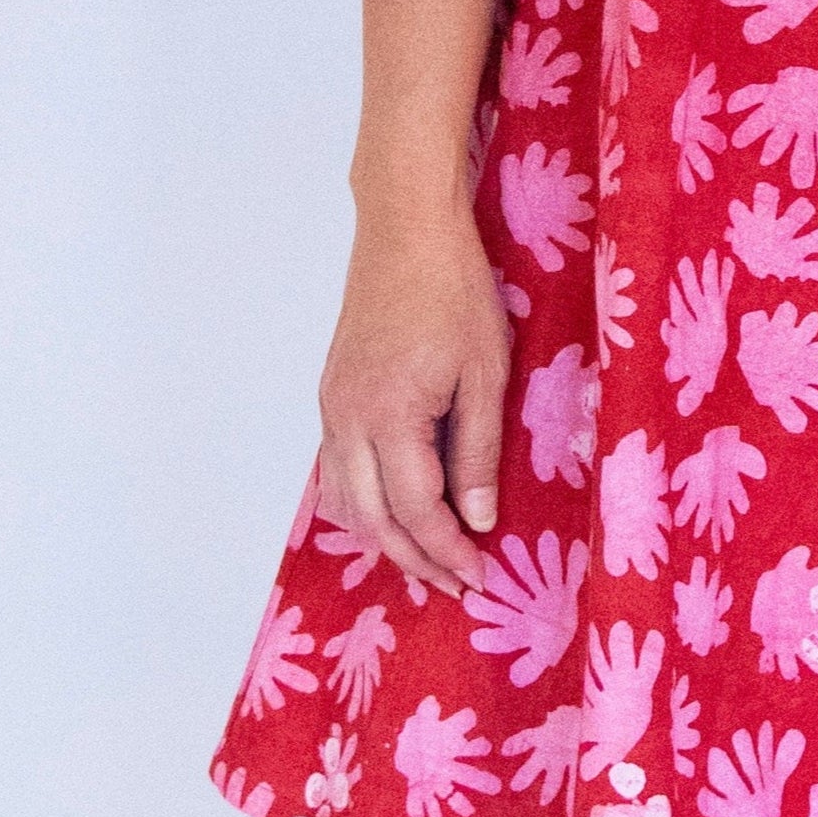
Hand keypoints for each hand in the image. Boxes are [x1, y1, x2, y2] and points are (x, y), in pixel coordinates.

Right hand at [316, 200, 509, 600]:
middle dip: (416, 561)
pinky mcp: (331, 394)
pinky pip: (336, 471)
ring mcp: (333, 408)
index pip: (417, 512)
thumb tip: (478, 518)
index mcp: (390, 417)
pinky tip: (389, 513)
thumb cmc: (454, 292)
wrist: (406, 230)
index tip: (478, 578)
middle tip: (457, 586)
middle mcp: (349, 420)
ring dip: (384, 540)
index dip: (448, 553)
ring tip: (427, 561)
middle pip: (374, 520)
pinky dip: (360, 505)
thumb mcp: (486, 373)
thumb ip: (478, 452)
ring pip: (346, 501)